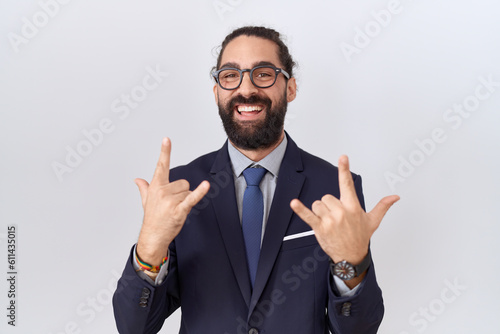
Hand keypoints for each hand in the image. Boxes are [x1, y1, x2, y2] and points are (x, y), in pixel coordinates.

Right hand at [135, 138, 209, 265]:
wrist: (153, 236)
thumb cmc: (152, 218)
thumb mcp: (146, 201)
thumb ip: (144, 188)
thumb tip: (137, 180)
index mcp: (155, 186)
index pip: (161, 166)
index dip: (165, 152)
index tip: (166, 139)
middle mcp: (162, 191)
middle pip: (184, 182)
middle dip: (182, 193)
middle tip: (173, 205)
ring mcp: (170, 200)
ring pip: (188, 192)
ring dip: (186, 201)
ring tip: (175, 210)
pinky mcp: (179, 209)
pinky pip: (192, 198)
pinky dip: (200, 192)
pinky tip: (206, 185)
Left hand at [290, 155, 398, 264]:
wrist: (351, 257)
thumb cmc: (360, 237)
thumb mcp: (373, 221)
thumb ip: (383, 206)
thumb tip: (395, 197)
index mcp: (353, 207)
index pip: (347, 184)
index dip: (345, 170)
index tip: (343, 157)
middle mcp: (341, 212)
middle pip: (327, 197)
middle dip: (329, 205)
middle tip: (336, 217)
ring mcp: (330, 220)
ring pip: (318, 204)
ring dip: (320, 211)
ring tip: (329, 222)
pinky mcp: (319, 228)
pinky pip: (308, 215)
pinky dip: (300, 209)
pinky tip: (294, 203)